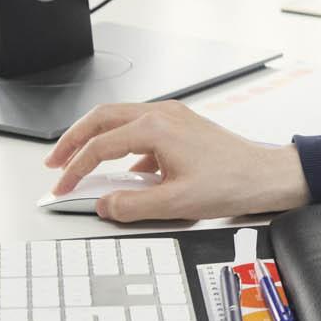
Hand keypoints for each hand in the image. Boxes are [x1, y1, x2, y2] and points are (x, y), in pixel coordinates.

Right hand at [43, 101, 310, 222]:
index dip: (76, 169)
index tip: (64, 187)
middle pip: (102, 118)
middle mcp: (162, 114)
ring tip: (79, 159)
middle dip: (74, 139)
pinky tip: (123, 170)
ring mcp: (172, 117)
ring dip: (96, 137)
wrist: (266, 175)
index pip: (100, 146)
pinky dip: (121, 143)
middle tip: (55, 161)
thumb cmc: (232, 182)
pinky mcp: (181, 125)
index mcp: (156, 128)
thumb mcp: (175, 203)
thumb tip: (104, 204)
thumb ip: (132, 206)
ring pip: (120, 118)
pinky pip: (140, 128)